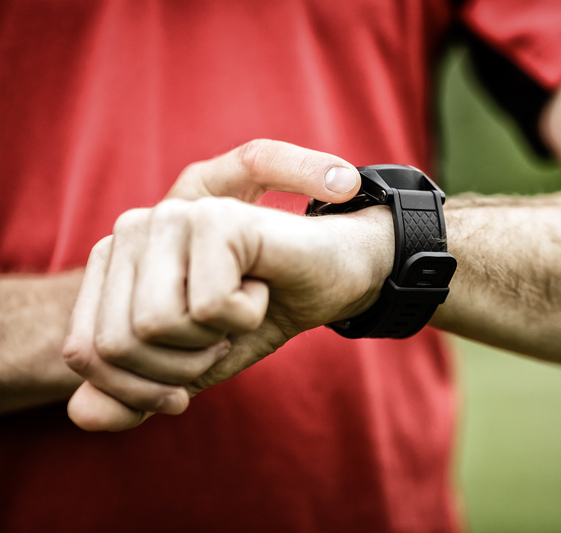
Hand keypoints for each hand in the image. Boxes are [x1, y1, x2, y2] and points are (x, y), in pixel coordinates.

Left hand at [63, 140, 393, 430]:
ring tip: (240, 307)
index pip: (84, 353)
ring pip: (155, 326)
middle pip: (116, 346)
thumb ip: (136, 394)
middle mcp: (130, 229)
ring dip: (213, 340)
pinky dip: (246, 315)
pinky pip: (209, 305)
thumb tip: (85, 416)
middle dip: (181, 367)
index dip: (140, 388)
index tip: (192, 370)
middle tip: (223, 336)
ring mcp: (172, 218)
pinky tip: (261, 286)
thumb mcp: (193, 366)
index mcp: (112, 261)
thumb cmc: (261, 314)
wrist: (333, 277)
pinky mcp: (217, 219)